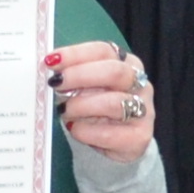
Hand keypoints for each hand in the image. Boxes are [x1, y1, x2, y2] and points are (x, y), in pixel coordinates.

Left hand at [48, 41, 156, 163]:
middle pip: (115, 72)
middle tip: (56, 83)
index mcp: (126, 63)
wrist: (119, 141)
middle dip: (80, 76)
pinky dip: (86, 131)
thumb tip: (49, 68)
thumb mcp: (87, 86)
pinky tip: (74, 129)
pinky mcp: (139, 136)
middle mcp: (139, 84)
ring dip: (82, 106)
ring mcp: (144, 110)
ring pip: (113, 103)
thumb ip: (73, 75)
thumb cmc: (98, 107)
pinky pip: (109, 133)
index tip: (51, 60)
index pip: (104, 51)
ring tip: (64, 110)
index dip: (77, 54)